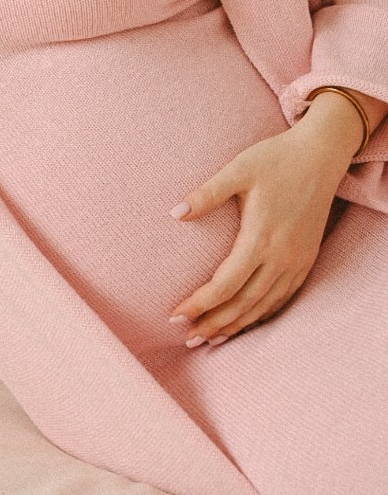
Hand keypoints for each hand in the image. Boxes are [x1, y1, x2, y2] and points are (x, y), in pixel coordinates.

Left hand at [167, 117, 351, 346]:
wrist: (320, 156)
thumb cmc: (275, 159)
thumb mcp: (238, 169)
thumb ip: (207, 194)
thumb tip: (175, 213)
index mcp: (260, 238)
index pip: (225, 285)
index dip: (199, 304)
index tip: (175, 315)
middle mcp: (281, 257)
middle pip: (243, 304)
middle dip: (214, 324)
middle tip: (187, 338)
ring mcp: (296, 261)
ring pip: (264, 306)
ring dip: (237, 325)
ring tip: (210, 338)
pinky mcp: (306, 260)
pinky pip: (283, 298)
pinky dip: (262, 315)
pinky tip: (246, 321)